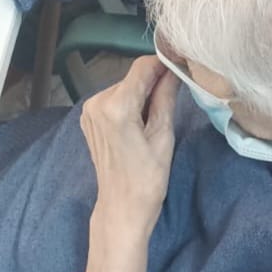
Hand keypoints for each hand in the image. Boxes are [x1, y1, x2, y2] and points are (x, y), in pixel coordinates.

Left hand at [80, 58, 178, 271]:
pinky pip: (115, 99)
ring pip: (125, 87)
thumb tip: (175, 69)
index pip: (142, 67)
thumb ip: (166, 97)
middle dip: (154, 83)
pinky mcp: (88, 117)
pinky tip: (139, 123)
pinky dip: (130, 104)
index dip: (164, 64)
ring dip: (143, 94)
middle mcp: (97, 102)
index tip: (183, 68)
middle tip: (174, 100)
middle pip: (133, 77)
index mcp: (116, 106)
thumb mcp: (163, 136)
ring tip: (155, 119)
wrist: (121, 207)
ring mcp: (89, 110)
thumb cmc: (147, 178)